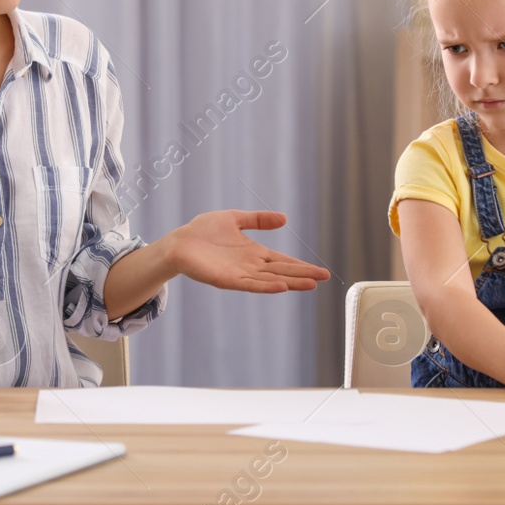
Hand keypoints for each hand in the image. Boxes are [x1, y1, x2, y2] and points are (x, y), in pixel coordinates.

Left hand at [167, 210, 330, 293]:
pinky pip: (251, 285)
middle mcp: (251, 266)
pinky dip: (266, 286)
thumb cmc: (203, 231)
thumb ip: (258, 219)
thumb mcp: (235, 219)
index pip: (283, 261)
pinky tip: (281, 286)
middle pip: (282, 272)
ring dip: (291, 283)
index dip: (302, 266)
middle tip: (325, 278)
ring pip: (271, 280)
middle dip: (303, 275)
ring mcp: (241, 274)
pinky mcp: (228, 280)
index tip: (321, 271)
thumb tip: (284, 218)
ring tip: (311, 284)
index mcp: (254, 253)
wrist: (179, 242)